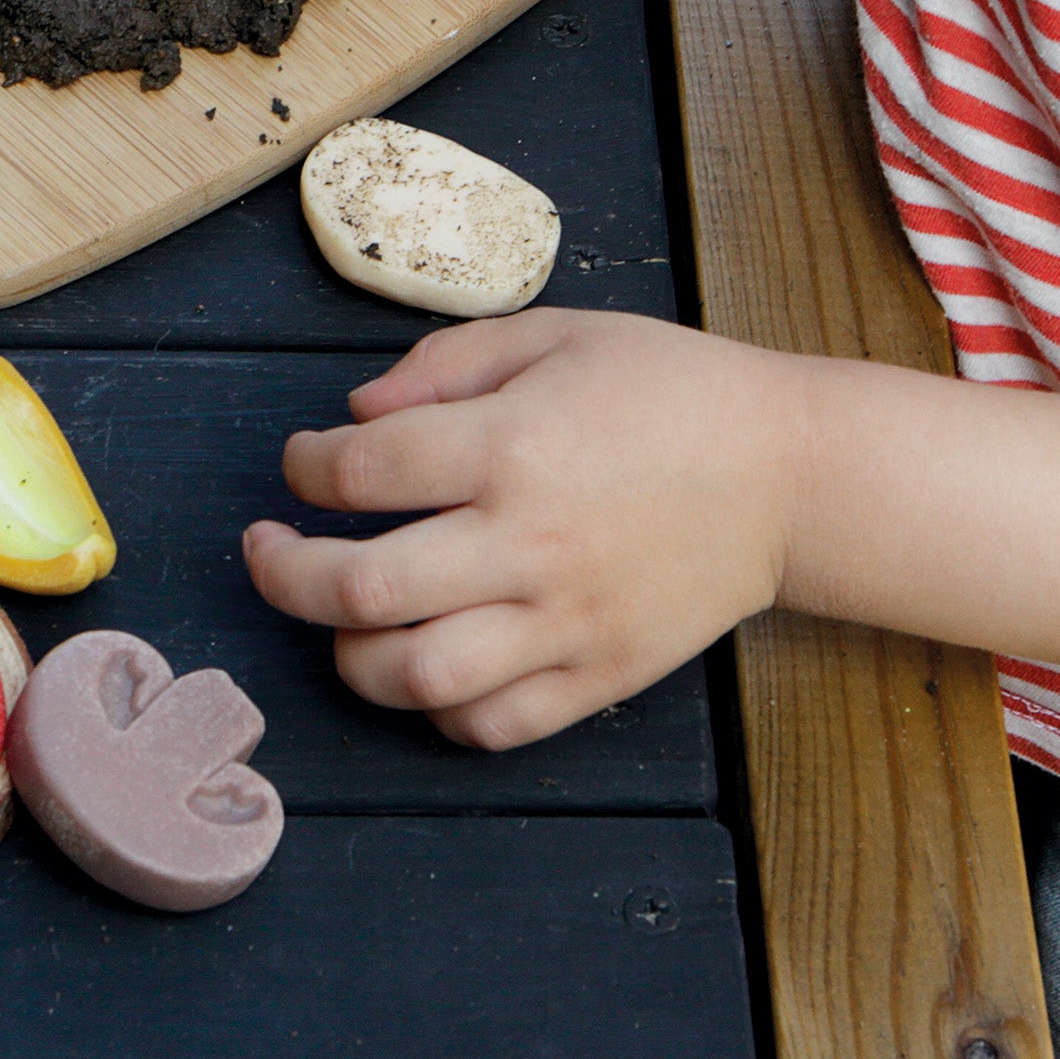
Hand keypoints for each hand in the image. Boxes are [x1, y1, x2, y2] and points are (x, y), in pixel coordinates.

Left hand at [244, 310, 813, 747]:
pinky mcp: (599, 674)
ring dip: (348, 656)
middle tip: (268, 553)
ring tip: (339, 623)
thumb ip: (445, 364)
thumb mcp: (557, 334)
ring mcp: (565, 620)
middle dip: (283, 574)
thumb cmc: (671, 391)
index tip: (305, 462)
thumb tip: (356, 417)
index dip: (305, 466)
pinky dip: (438, 711)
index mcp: (513, 445)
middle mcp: (529, 541)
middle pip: (357, 587)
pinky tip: (423, 668)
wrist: (791, 471)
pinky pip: (492, 724)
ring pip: (414, 676)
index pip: (359, 472)